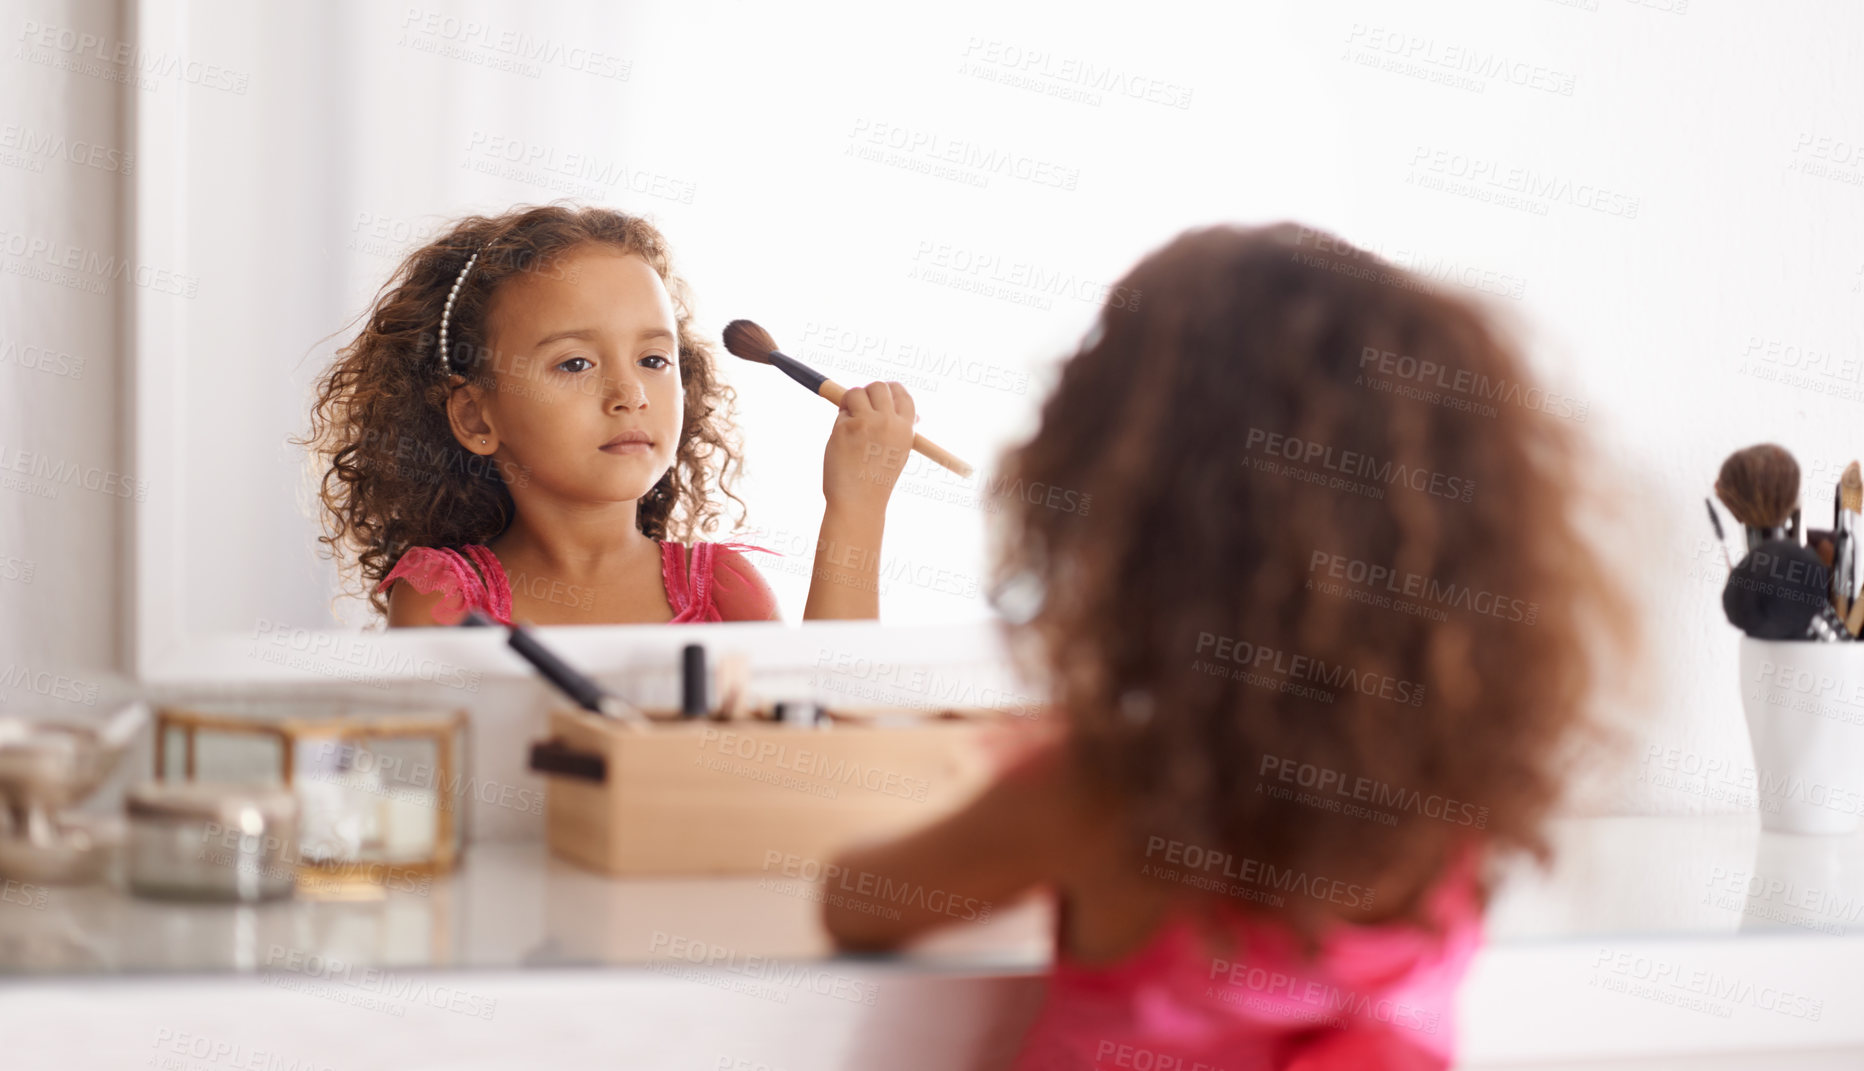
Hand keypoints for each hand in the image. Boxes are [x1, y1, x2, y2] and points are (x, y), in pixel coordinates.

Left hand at [822, 381, 915, 512]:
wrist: (859, 502)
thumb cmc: (877, 478)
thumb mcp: (898, 451)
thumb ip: (899, 426)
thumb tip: (899, 402)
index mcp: (906, 428)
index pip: (901, 393)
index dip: (889, 389)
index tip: (880, 395)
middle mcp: (888, 422)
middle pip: (878, 386)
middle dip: (867, 393)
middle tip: (860, 408)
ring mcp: (866, 423)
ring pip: (855, 392)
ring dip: (850, 403)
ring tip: (850, 424)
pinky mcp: (845, 427)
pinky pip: (841, 412)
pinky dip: (840, 422)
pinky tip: (843, 441)